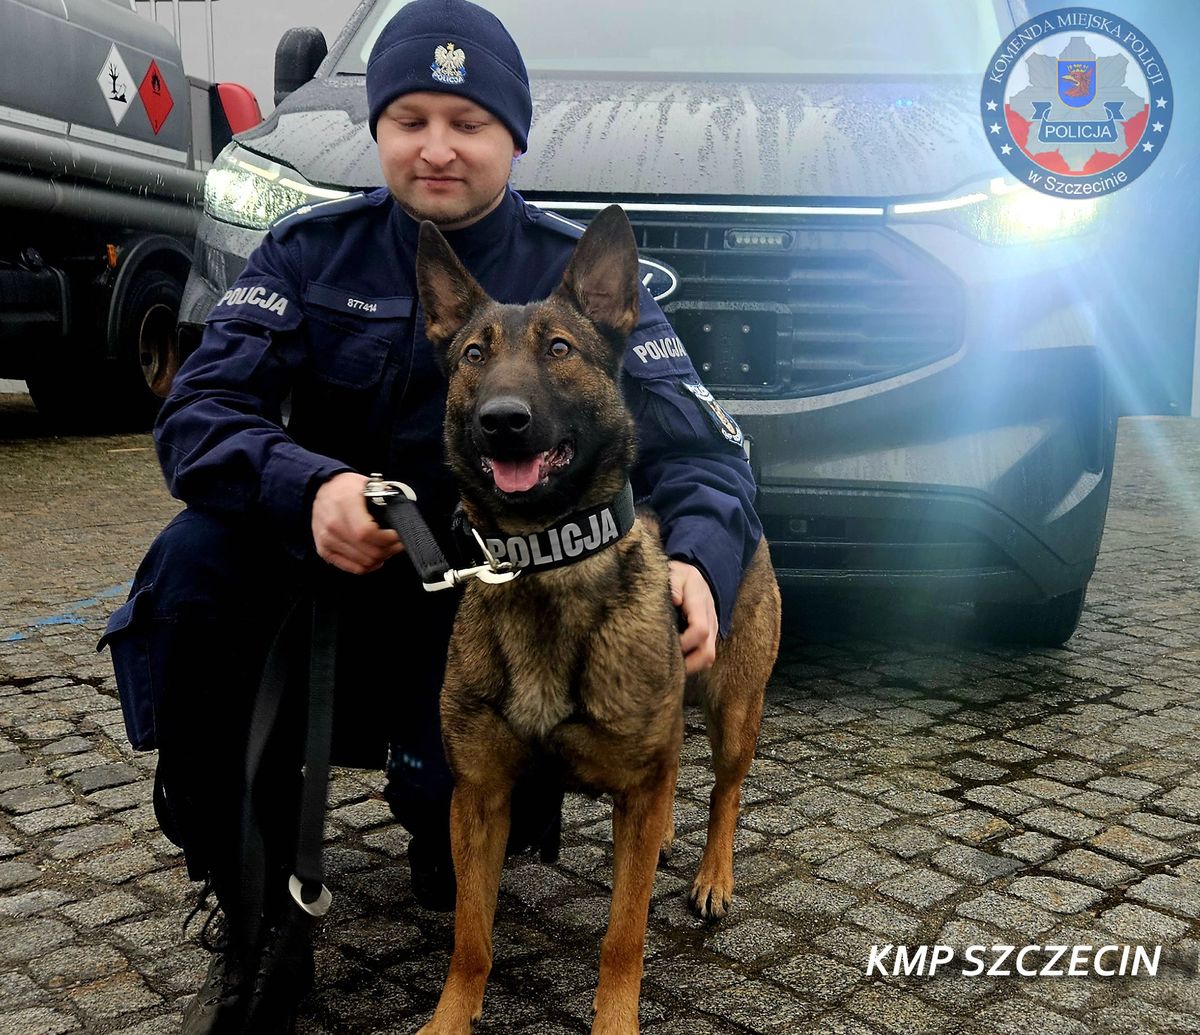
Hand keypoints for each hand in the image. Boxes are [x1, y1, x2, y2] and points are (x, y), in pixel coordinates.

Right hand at [311, 472, 404, 573]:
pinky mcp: (324, 550)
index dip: (387, 539)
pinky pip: (352, 567)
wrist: (320, 490)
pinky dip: (368, 566)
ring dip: (381, 558)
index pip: (367, 532)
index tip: (399, 536)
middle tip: (398, 544)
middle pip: (368, 551)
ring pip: (363, 562)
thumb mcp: (366, 484)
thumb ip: (384, 499)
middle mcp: (333, 524)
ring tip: (388, 549)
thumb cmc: (346, 487)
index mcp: (345, 504)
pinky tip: (376, 558)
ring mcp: (327, 539)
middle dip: (389, 550)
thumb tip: (401, 517)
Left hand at [669, 560, 717, 674]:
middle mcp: (710, 621)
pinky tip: (675, 662)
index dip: (684, 642)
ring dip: (690, 666)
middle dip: (688, 664)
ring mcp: (711, 631)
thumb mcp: (677, 572)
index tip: (665, 645)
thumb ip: (674, 583)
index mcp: (701, 606)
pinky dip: (692, 663)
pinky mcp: (708, 637)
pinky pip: (704, 656)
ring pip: (708, 658)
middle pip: (708, 653)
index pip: (700, 630)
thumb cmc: (683, 576)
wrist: (698, 577)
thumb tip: (674, 599)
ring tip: (669, 668)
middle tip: (666, 667)